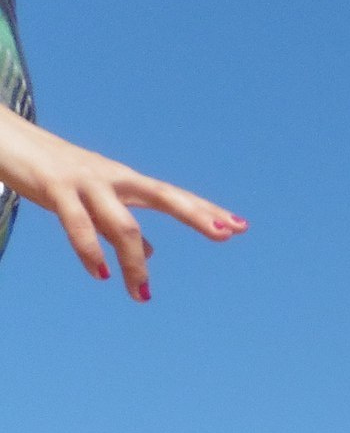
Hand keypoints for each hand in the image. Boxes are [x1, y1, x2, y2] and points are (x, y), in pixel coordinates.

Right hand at [0, 107, 245, 301]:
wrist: (4, 137)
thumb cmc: (52, 170)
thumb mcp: (93, 198)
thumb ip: (121, 225)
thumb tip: (152, 253)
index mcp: (125, 182)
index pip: (173, 196)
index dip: (205, 210)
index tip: (241, 225)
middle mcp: (113, 178)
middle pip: (164, 195)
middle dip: (195, 214)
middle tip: (226, 233)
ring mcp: (85, 181)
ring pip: (122, 222)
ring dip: (134, 263)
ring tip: (141, 295)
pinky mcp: (54, 186)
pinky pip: (77, 223)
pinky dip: (90, 250)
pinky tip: (100, 273)